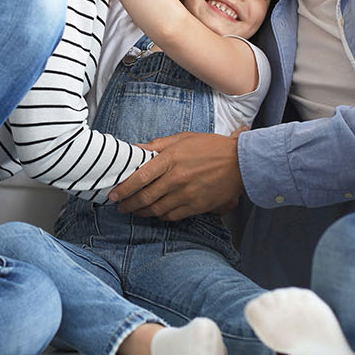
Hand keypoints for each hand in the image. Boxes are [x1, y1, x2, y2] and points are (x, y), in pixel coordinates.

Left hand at [108, 132, 244, 219]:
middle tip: (120, 206)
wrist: (241, 162)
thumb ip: (158, 145)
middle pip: (145, 197)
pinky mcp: (196, 206)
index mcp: (171, 158)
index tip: (114, 194)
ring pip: (156, 209)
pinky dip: (160, 216)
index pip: (140, 177)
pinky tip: (155, 213)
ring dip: (141, 212)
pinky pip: (172, 216)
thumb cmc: (211, 147)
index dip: (124, 188)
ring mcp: (187, 194)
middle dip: (128, 204)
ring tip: (133, 211)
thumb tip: (136, 149)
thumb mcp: (183, 138)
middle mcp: (177, 178)